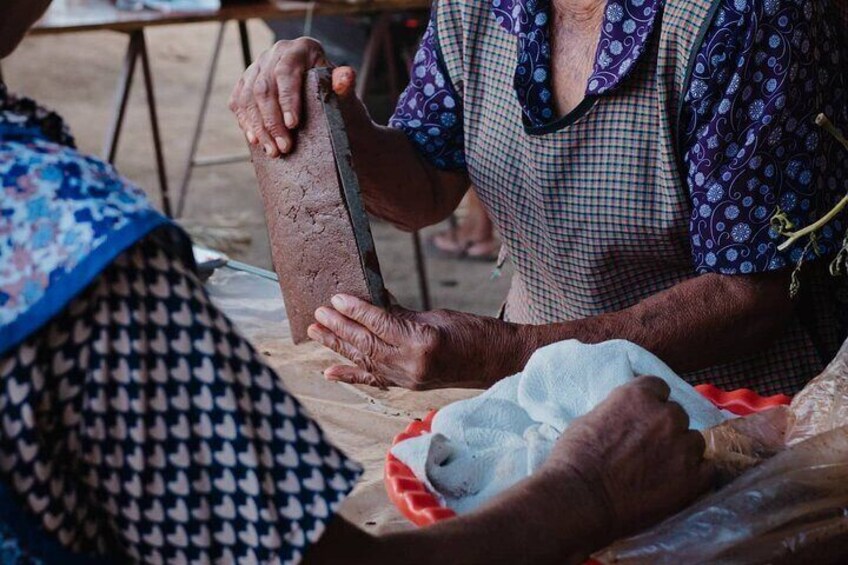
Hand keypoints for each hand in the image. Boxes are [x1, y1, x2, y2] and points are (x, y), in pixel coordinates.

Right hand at [228, 37, 368, 156]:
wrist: (321, 92)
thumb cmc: (332, 90)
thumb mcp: (342, 87)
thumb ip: (345, 84)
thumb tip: (345, 78)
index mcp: (300, 49)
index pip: (286, 73)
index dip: (287, 99)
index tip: (293, 125)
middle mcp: (275, 53)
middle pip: (264, 88)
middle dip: (272, 121)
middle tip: (284, 147)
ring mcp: (258, 66)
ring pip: (248, 97)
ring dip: (258, 127)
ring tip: (272, 151)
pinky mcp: (246, 82)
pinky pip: (238, 101)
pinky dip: (245, 122)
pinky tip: (255, 140)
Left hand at [306, 294, 531, 389]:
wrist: (499, 361)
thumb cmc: (476, 332)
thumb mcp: (437, 315)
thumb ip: (403, 314)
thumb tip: (374, 305)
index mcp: (422, 341)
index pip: (380, 324)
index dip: (356, 311)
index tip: (336, 299)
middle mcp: (412, 364)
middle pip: (367, 344)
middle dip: (339, 328)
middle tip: (318, 314)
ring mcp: (409, 378)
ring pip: (365, 360)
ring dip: (338, 346)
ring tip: (316, 332)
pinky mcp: (410, 384)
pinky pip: (375, 379)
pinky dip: (351, 375)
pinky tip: (329, 371)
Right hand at [542, 376, 713, 540]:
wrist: (582, 498)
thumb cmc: (574, 458)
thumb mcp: (590, 419)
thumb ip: (618, 413)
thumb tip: (625, 420)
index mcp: (638, 395)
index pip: (658, 387)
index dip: (651, 404)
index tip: (643, 418)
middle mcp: (666, 415)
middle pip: (676, 414)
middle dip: (665, 428)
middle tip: (648, 448)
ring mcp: (683, 446)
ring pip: (693, 441)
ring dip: (681, 451)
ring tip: (661, 470)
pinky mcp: (694, 478)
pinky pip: (707, 469)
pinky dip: (695, 475)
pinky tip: (677, 484)